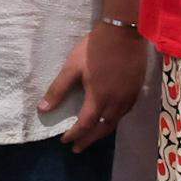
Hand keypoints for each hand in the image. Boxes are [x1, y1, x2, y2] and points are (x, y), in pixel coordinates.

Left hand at [46, 23, 146, 149]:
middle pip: (102, 128)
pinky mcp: (137, 89)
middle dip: (89, 139)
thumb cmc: (95, 48)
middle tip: (77, 148)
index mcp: (99, 97)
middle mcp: (116, 102)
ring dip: (102, 131)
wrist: (123, 32)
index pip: (85, 124)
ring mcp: (129, 97)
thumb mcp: (72, 67)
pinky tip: (109, 117)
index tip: (64, 141)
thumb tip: (43, 109)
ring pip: (115, 121)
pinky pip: (125, 112)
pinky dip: (114, 120)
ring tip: (91, 135)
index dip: (74, 135)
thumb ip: (59, 89)